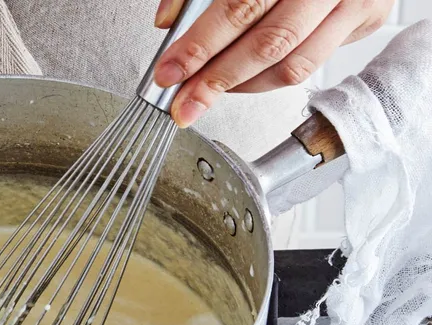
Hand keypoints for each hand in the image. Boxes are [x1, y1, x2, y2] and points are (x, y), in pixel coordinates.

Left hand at [153, 0, 393, 127]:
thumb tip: (168, 21)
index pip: (239, 7)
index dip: (200, 44)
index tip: (170, 71)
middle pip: (267, 43)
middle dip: (216, 80)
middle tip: (184, 103)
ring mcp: (352, 0)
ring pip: (291, 65)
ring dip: (242, 87)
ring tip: (206, 95)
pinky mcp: (366, 18)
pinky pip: (309, 65)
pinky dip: (268, 79)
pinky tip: (241, 80)